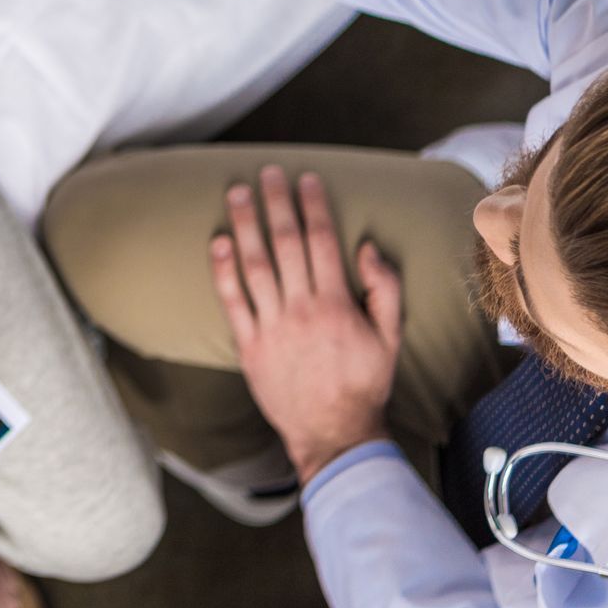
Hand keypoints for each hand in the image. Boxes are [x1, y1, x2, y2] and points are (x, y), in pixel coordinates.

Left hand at [210, 166, 402, 483]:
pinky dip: (223, 270)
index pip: (322, 241)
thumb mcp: (390, 338)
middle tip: (267, 173)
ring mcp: (272, 327)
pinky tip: (218, 242)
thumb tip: (366, 247)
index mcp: (337, 304)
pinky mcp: (249, 346)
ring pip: (255, 265)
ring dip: (245, 225)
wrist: (334, 434)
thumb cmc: (364, 384)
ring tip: (237, 193)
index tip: (305, 179)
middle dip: (276, 204)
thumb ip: (384, 289)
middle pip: (285, 244)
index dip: (312, 205)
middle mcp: (302, 310)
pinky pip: (232, 301)